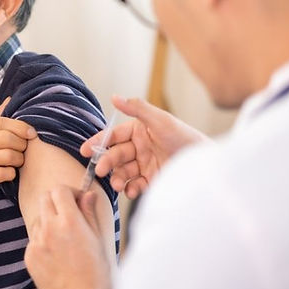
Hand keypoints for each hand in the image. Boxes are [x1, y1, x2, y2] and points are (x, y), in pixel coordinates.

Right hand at [0, 96, 36, 203]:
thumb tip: (10, 100)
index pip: (2, 122)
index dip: (21, 127)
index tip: (32, 133)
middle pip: (8, 139)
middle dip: (22, 145)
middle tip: (23, 150)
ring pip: (8, 156)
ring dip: (18, 160)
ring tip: (17, 162)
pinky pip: (3, 174)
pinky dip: (10, 173)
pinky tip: (8, 173)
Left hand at [24, 185, 112, 288]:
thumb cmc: (95, 273)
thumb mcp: (98, 239)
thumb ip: (89, 213)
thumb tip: (87, 194)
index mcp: (69, 221)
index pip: (59, 190)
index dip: (69, 192)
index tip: (77, 200)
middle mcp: (49, 228)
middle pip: (44, 198)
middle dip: (56, 201)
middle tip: (68, 213)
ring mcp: (36, 242)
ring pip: (38, 218)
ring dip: (49, 220)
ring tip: (64, 238)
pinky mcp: (29, 255)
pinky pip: (34, 238)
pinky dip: (43, 240)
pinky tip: (57, 254)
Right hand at [81, 95, 209, 199]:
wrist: (203, 162)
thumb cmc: (184, 136)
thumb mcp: (160, 119)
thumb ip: (137, 108)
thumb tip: (114, 97)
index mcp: (139, 130)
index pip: (114, 136)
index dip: (99, 142)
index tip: (85, 150)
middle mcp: (140, 147)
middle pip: (116, 155)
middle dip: (107, 163)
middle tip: (101, 171)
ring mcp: (145, 164)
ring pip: (123, 172)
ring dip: (117, 178)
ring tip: (117, 184)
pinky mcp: (152, 180)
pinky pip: (135, 185)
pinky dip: (130, 189)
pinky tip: (130, 191)